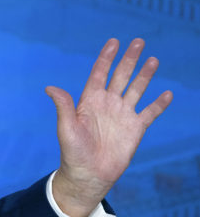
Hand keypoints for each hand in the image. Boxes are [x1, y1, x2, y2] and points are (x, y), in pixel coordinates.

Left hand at [46, 38, 172, 216]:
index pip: (100, 73)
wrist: (89, 175)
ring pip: (136, 89)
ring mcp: (122, 115)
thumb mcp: (66, 128)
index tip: (114, 42)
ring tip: (153, 59)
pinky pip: (150, 112)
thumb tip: (49, 88)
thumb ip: (64, 106)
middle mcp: (107, 104)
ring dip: (145, 75)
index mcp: (90, 101)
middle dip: (129, 59)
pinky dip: (159, 104)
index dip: (106, 58)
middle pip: (120, 76)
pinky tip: (167, 93)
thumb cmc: (73, 152)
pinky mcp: (135, 129)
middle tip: (139, 41)